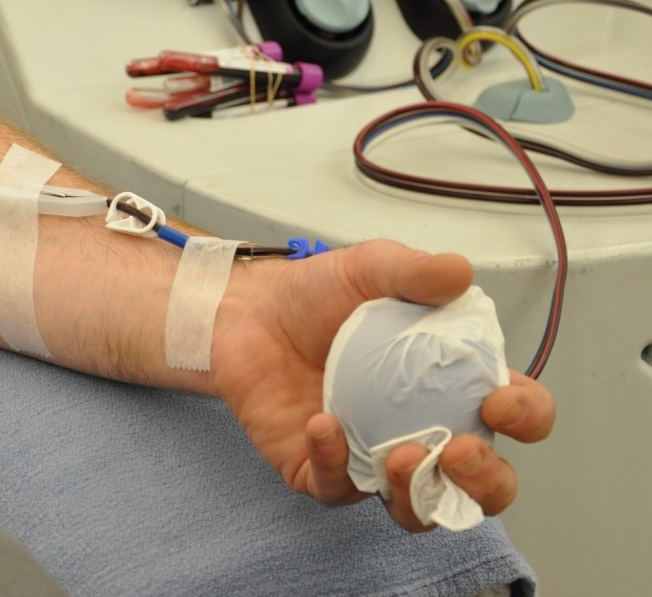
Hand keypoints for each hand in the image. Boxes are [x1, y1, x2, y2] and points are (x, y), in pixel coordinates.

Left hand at [209, 238, 555, 530]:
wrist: (251, 310)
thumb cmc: (318, 294)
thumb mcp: (372, 268)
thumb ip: (414, 271)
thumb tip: (458, 273)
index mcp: (452, 384)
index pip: (516, 416)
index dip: (526, 418)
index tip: (500, 402)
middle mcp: (420, 428)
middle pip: (480, 485)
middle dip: (486, 482)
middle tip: (460, 451)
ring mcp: (372, 455)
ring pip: (415, 508)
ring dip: (418, 496)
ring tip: (402, 456)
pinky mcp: (320, 469)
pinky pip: (336, 488)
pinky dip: (333, 463)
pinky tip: (322, 424)